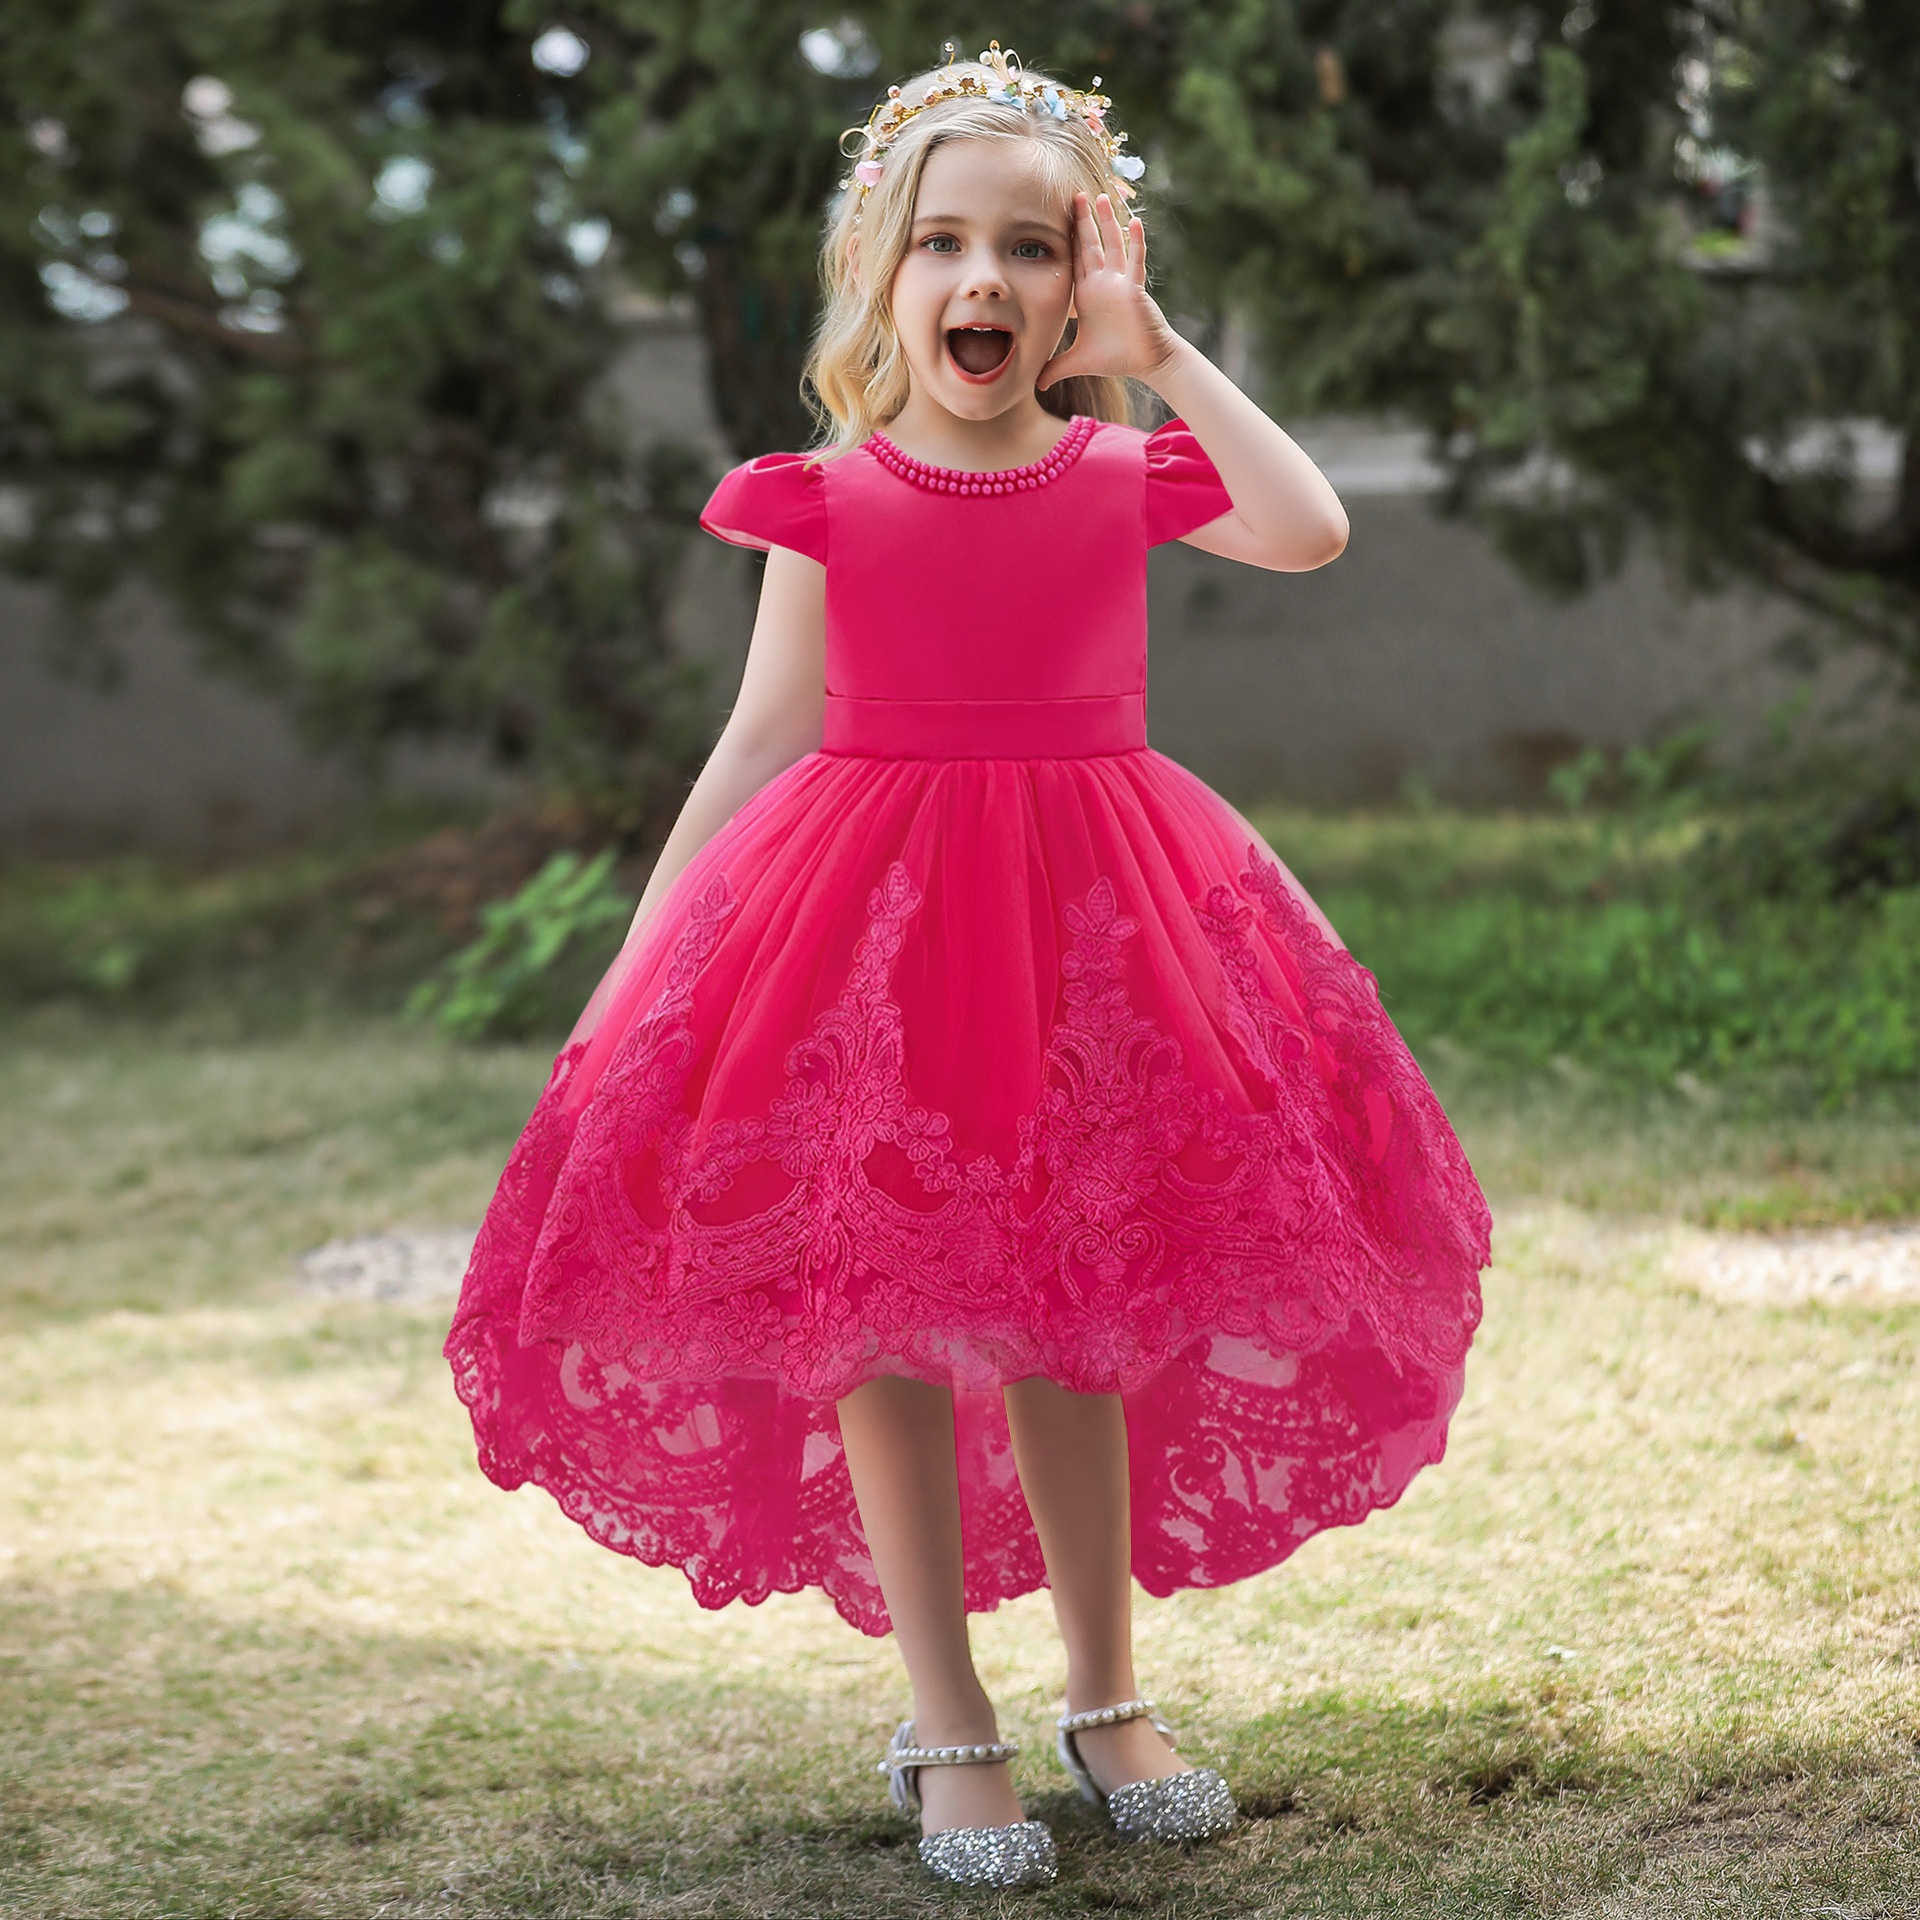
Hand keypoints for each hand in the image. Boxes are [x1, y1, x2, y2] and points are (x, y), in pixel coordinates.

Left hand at [1038, 190, 1185, 389]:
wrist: (1146, 362)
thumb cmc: (1115, 357)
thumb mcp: (1077, 361)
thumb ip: (1055, 368)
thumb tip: (1034, 384)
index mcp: (1086, 294)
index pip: (1073, 261)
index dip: (1065, 239)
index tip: (1055, 216)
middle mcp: (1103, 283)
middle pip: (1090, 245)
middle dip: (1082, 221)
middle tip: (1074, 194)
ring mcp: (1120, 283)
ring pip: (1112, 245)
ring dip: (1107, 222)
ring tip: (1102, 196)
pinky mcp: (1135, 289)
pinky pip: (1136, 262)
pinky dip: (1136, 243)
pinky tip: (1135, 222)